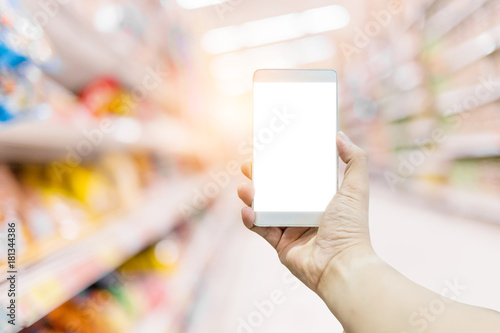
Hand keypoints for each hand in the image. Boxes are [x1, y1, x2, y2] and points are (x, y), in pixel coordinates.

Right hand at [237, 131, 374, 292]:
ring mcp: (291, 229)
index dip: (284, 164)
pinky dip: (250, 219)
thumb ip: (355, 159)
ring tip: (245, 188)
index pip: (299, 177)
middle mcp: (305, 213)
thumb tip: (340, 135)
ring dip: (252, 196)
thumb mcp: (356, 188)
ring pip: (265, 208)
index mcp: (321, 199)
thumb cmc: (351, 227)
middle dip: (261, 178)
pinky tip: (247, 210)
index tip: (271, 151)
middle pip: (277, 191)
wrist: (341, 265)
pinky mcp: (280, 245)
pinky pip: (261, 229)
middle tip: (249, 166)